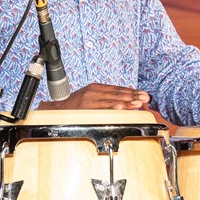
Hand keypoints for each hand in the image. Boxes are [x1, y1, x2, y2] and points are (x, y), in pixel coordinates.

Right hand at [36, 83, 150, 110]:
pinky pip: (100, 109)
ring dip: (126, 102)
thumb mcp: (90, 98)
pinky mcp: (83, 108)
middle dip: (132, 96)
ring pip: (110, 100)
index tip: (143, 94)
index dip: (131, 92)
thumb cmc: (75, 107)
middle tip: (145, 98)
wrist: (54, 111)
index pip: (117, 89)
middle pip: (116, 93)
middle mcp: (92, 92)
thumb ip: (106, 99)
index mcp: (95, 88)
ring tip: (137, 103)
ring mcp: (87, 100)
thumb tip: (127, 103)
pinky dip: (112, 108)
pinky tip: (121, 108)